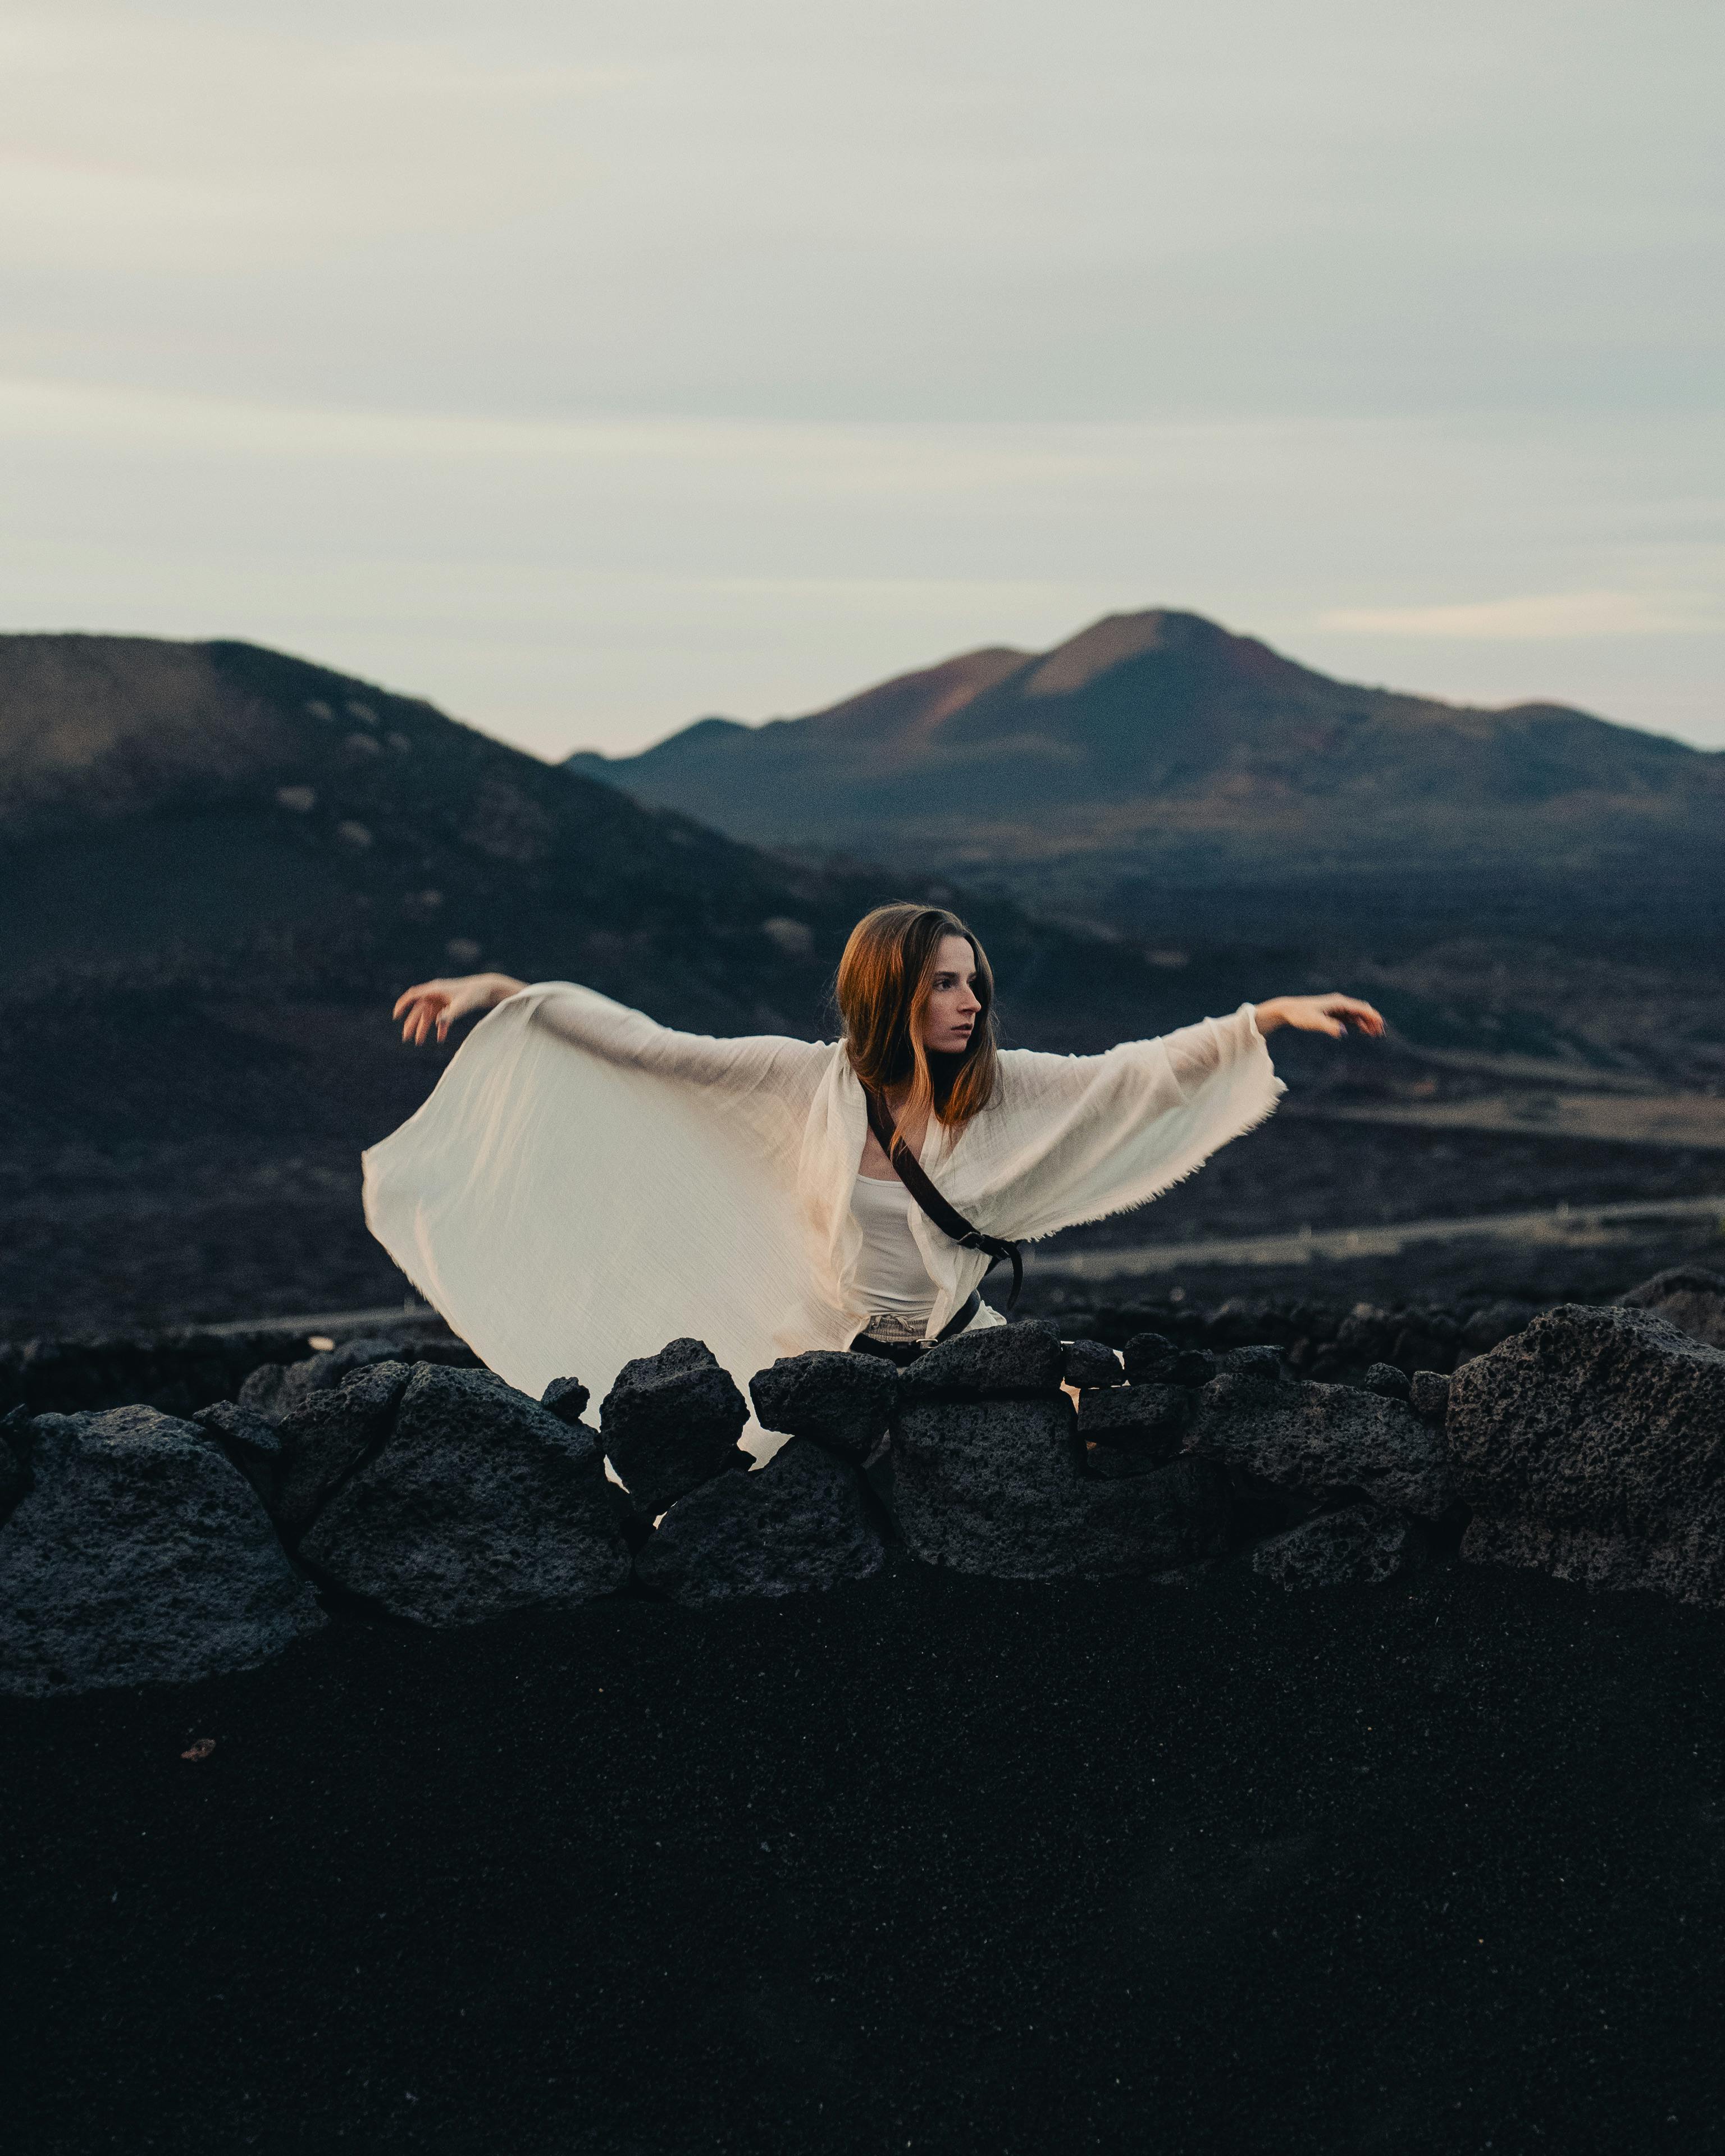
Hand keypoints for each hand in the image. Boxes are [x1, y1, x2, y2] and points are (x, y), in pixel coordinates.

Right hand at [392, 973, 523, 1046]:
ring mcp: (442, 1000)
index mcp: (435, 989)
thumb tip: (437, 1023)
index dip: (402, 1005)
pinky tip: (440, 1039)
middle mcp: (436, 994)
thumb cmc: (475, 994)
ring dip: (423, 1028)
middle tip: (405, 1038)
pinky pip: (441, 1018)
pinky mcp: (450, 1005)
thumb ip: (450, 1014)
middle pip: (419, 1010)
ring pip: (428, 1016)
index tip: (395, 1016)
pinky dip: (440, 1028)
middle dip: (412, 1024)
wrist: (489, 989)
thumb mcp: (462, 1004)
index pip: (413, 995)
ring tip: (418, 1043)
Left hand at [1254, 993, 1384, 1039]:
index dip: (1372, 1016)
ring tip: (1375, 1034)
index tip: (1380, 1025)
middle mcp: (1339, 1003)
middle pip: (1362, 1010)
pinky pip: (1350, 1017)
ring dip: (1367, 1022)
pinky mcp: (1333, 1013)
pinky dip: (1359, 1023)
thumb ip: (1329, 1027)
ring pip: (1357, 1014)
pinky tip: (1363, 1031)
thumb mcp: (1314, 1022)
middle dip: (1372, 1019)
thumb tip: (1343, 1032)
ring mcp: (1337, 1007)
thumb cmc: (1300, 1015)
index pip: (1360, 1008)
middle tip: (1380, 1032)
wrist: (1288, 1010)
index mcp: (1338, 1002)